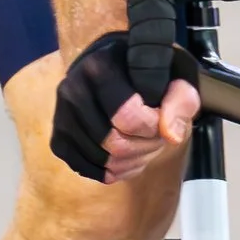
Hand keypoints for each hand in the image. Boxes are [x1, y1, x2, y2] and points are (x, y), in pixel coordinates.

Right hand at [50, 30, 200, 183]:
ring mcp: (61, 117)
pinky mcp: (58, 140)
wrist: (114, 71)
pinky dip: (114, 172)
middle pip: (115, 144)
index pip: (127, 116)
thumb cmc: (146, 73)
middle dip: (146, 147)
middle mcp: (72, 90)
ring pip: (103, 161)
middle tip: (157, 136)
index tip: (161, 117)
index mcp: (99, 67)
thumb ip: (180, 101)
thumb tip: (170, 135)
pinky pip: (89, 171)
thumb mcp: (173, 76)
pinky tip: (127, 157)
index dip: (153, 126)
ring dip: (133, 161)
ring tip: (144, 144)